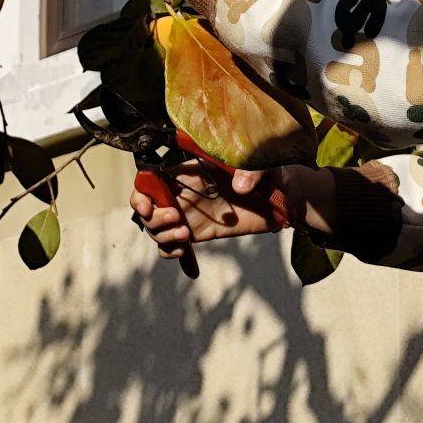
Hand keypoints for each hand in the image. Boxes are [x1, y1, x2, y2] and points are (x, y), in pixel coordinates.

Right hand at [130, 160, 287, 265]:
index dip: (140, 192)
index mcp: (189, 170)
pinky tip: (186, 259)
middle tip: (176, 220)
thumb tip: (240, 187)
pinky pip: (173, 246)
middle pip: (148, 207)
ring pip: (156, 228)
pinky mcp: (197, 233)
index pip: (150, 178)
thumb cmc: (269, 172)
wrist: (281, 198)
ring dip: (162, 236)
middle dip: (154, 218)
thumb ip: (252, 171)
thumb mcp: (263, 163)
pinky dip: (172, 254)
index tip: (146, 205)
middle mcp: (182, 192)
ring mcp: (188, 214)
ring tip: (184, 237)